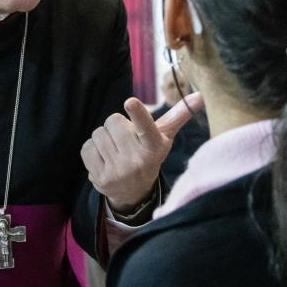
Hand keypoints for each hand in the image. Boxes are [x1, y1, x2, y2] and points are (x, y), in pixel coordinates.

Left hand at [81, 92, 203, 211]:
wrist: (134, 191)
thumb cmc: (149, 154)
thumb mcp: (163, 137)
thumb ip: (178, 116)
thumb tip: (200, 95)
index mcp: (154, 147)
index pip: (146, 127)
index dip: (138, 114)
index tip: (130, 102)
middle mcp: (137, 160)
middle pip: (112, 121)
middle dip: (116, 126)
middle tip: (125, 139)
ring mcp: (118, 171)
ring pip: (98, 133)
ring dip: (104, 137)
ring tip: (116, 149)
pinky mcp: (100, 178)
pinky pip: (87, 148)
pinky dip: (93, 149)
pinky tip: (104, 158)